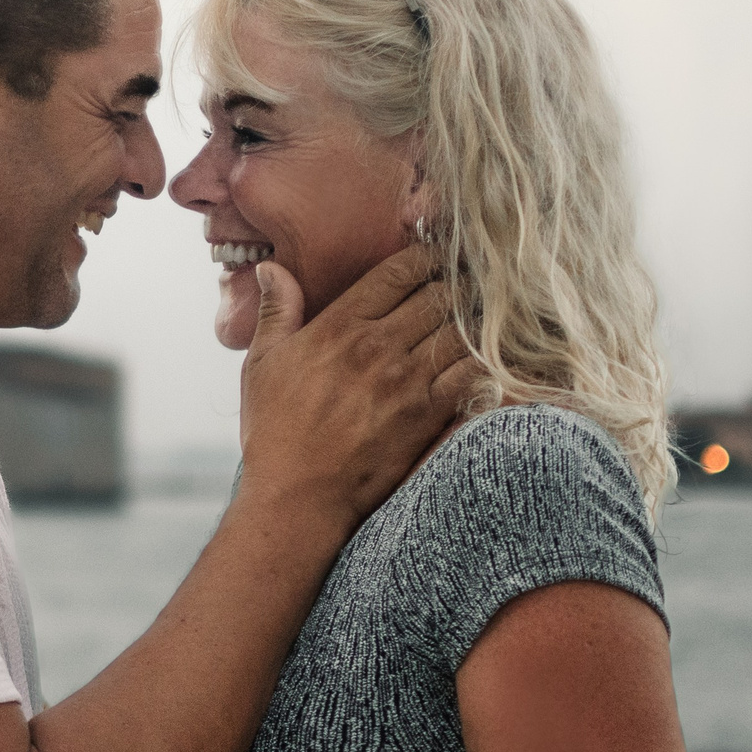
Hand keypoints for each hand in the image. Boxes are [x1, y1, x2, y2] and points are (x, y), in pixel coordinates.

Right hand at [238, 247, 485, 523]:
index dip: (424, 256)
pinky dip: (485, 358)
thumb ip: (277, 311)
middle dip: (456, 282)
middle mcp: (377, 347)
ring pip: (461, 329)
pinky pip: (472, 372)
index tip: (436, 254)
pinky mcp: (429, 415)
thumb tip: (274, 269)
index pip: (397, 272)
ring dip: (475, 317)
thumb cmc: (274, 431)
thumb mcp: (262, 364)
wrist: (298, 497)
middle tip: (469, 278)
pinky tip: (489, 354)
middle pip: (438, 294)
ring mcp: (407, 381)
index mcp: (338, 327)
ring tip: (485, 311)